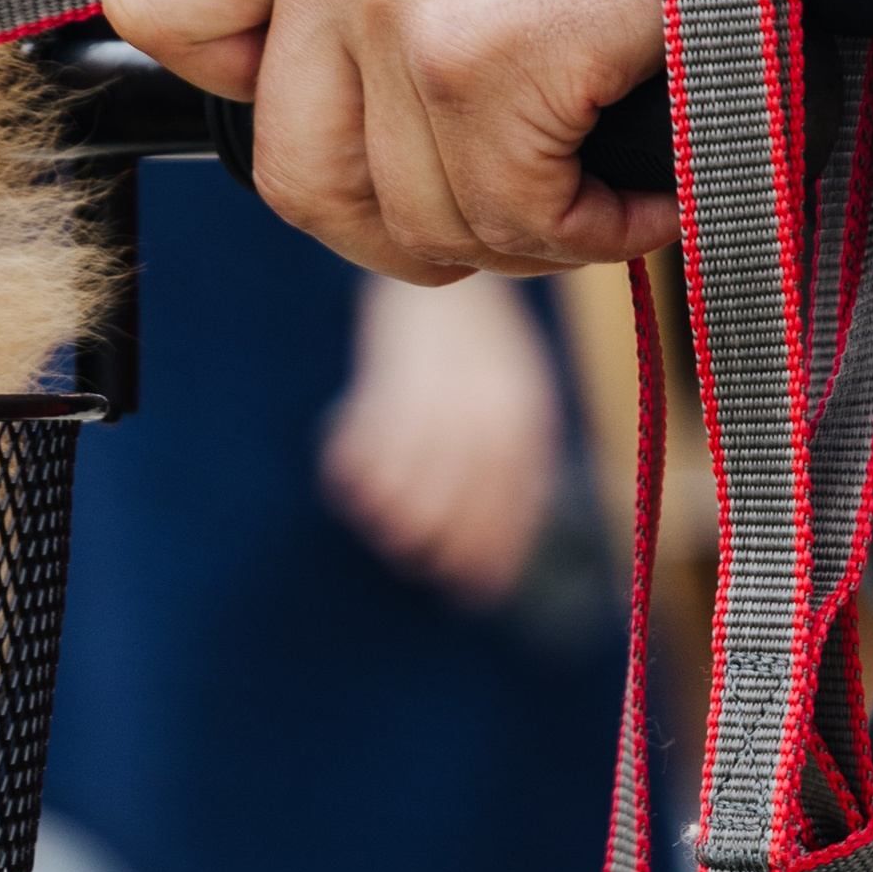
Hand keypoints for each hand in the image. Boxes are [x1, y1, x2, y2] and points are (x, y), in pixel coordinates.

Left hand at [103, 0, 848, 279]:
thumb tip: (335, 77)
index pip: (160, 8)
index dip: (244, 91)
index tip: (345, 109)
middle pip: (290, 168)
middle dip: (396, 221)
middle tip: (495, 209)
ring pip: (406, 216)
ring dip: (513, 234)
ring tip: (595, 189)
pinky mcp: (482, 57)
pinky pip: (509, 221)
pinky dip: (591, 234)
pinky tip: (647, 192)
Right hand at [320, 272, 561, 607]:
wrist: (441, 275)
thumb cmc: (482, 349)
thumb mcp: (516, 400)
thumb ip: (513, 469)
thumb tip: (495, 557)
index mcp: (521, 420)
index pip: (505, 514)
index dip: (487, 561)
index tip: (469, 596)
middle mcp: (477, 415)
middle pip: (445, 518)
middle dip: (431, 549)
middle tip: (418, 554)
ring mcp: (425, 400)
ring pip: (396, 498)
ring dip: (387, 515)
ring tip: (385, 515)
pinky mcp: (377, 383)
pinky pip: (356, 460)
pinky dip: (351, 474)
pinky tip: (352, 467)